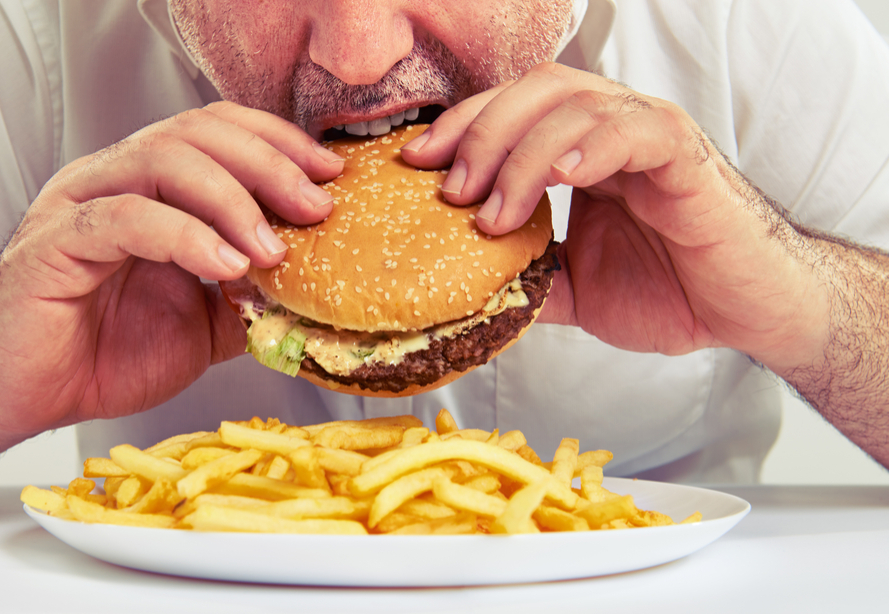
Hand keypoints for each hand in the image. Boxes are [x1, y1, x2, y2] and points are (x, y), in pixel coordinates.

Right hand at [0, 103, 343, 442]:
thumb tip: (314, 293)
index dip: (278, 143)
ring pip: (162, 160)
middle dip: (268, 165)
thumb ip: (253, 299)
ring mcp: (81, 204)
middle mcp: (114, 181)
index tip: (330, 175)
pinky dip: (184, 235)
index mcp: (150, 188)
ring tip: (272, 249)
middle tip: (315, 207)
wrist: (27, 397)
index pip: (218, 131)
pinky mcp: (54, 242)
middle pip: (197, 134)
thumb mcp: (205, 325)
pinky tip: (223, 265)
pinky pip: (124, 217)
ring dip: (231, 199)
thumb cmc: (103, 353)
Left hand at [402, 62, 827, 371]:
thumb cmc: (673, 292)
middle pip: (534, 91)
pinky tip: (559, 177)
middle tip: (447, 190)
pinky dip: (589, 145)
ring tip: (493, 210)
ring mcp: (649, 137)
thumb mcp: (575, 291)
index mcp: (581, 152)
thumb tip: (464, 294)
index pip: (511, 112)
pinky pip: (636, 128)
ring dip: (520, 153)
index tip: (415, 164)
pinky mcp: (686, 157)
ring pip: (575, 103)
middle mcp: (611, 131)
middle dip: (478, 133)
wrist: (750, 313)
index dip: (460, 129)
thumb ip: (526, 279)